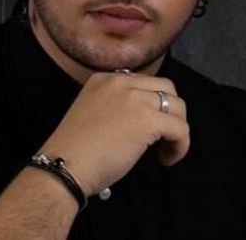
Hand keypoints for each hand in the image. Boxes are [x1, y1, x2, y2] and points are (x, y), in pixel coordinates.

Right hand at [37, 72, 189, 196]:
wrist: (64, 165)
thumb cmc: (73, 150)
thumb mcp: (91, 113)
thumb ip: (114, 106)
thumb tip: (138, 119)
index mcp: (103, 79)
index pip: (143, 83)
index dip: (151, 106)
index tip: (145, 128)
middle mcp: (121, 82)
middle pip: (166, 87)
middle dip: (171, 111)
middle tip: (163, 136)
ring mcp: (135, 98)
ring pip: (178, 106)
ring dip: (177, 128)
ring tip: (165, 149)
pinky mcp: (148, 119)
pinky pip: (181, 129)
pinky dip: (180, 146)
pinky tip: (166, 159)